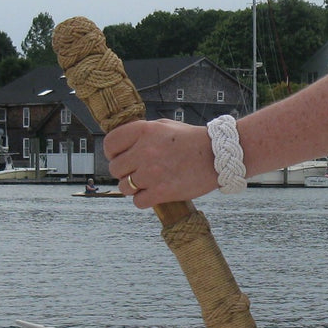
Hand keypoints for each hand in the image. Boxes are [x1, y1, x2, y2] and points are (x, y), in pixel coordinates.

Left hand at [103, 119, 217, 207]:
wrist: (217, 155)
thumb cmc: (192, 140)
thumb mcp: (164, 126)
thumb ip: (141, 133)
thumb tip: (123, 144)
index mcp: (143, 131)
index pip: (110, 144)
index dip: (112, 153)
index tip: (119, 157)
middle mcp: (144, 151)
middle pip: (115, 168)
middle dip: (124, 171)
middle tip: (137, 172)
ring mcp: (151, 173)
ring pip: (124, 187)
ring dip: (133, 187)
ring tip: (148, 183)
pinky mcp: (161, 192)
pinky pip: (137, 202)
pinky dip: (143, 200)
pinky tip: (154, 193)